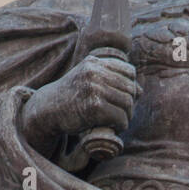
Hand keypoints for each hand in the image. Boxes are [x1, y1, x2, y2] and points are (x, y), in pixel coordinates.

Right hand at [21, 50, 137, 146]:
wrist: (48, 109)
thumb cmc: (71, 96)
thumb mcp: (88, 80)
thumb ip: (111, 80)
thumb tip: (140, 91)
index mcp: (95, 63)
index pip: (129, 71)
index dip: (131, 86)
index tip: (122, 98)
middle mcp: (95, 72)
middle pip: (130, 88)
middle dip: (129, 104)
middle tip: (121, 114)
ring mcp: (94, 88)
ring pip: (127, 103)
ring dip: (126, 116)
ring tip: (117, 121)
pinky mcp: (94, 107)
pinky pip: (120, 117)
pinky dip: (120, 125)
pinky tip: (113, 127)